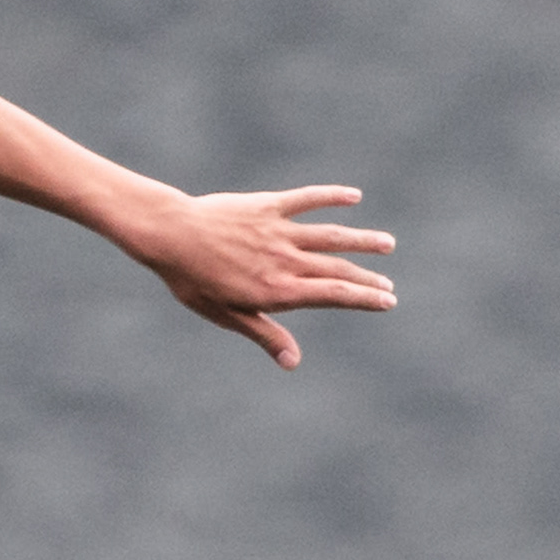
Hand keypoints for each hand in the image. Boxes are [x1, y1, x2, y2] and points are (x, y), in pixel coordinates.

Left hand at [112, 182, 396, 368]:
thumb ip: (265, 334)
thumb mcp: (226, 315)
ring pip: (331, 235)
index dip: (363, 298)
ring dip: (361, 240)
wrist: (171, 235)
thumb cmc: (193, 281)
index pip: (333, 295)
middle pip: (337, 269)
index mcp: (278, 290)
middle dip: (366, 278)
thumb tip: (293, 362)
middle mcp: (286, 260)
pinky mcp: (268, 206)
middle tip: (388, 285)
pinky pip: (306, 199)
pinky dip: (331, 196)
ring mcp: (279, 231)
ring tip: (387, 243)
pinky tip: (354, 196)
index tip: (387, 301)